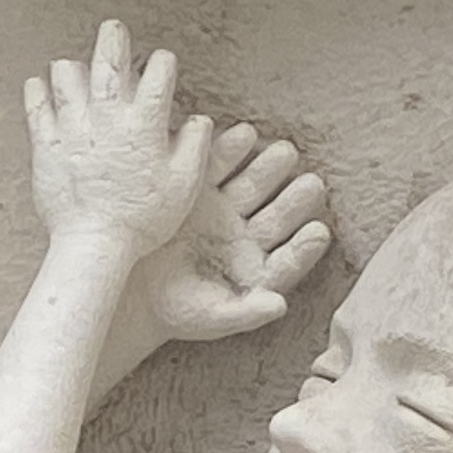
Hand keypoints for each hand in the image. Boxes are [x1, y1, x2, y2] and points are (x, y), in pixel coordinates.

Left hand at [22, 21, 206, 266]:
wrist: (94, 244)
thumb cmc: (144, 220)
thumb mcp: (184, 186)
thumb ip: (195, 146)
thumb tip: (198, 119)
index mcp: (144, 124)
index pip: (158, 73)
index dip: (163, 63)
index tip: (162, 65)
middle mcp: (107, 117)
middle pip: (109, 60)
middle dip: (113, 39)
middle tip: (113, 30)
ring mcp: (72, 127)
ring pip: (66, 74)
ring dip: (73, 67)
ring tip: (75, 68)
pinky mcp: (44, 143)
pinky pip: (35, 103)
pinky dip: (37, 90)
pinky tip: (40, 86)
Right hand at [128, 121, 332, 344]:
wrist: (133, 288)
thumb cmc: (177, 311)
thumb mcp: (210, 317)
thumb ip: (246, 313)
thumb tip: (280, 305)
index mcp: (258, 268)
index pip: (289, 257)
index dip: (304, 247)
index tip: (318, 232)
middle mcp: (247, 234)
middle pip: (278, 214)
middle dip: (295, 199)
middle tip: (313, 184)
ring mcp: (224, 207)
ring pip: (254, 183)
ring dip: (270, 167)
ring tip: (285, 152)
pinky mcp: (198, 186)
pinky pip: (218, 164)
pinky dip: (230, 149)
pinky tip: (245, 135)